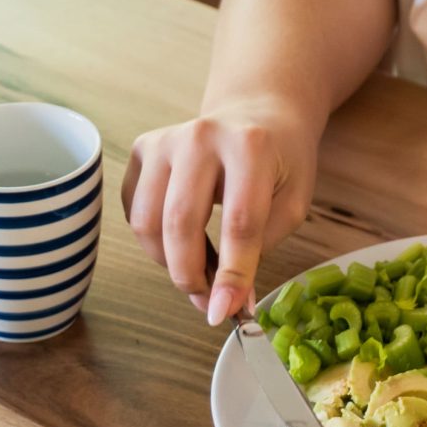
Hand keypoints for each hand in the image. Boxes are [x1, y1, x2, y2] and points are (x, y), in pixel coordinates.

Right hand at [120, 94, 318, 325]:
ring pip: (146, 222)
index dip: (232, 275)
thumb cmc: (280, 162)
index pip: (238, 222)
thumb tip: (228, 302)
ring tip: (198, 269)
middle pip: (180, 223)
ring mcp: (165, 139)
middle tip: (206, 300)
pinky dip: (153, 239)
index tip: (224, 312)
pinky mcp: (143, 148)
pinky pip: (133, 211)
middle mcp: (201, 136)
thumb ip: (262, 249)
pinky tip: (181, 238)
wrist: (258, 114)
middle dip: (190, 275)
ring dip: (168, 261)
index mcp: (250, 146)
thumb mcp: (293, 202)